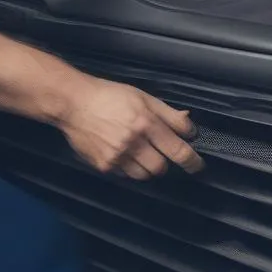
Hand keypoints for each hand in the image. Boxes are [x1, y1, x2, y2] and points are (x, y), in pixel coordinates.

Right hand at [57, 77, 203, 179]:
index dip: (192, 161)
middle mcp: (133, 142)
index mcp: (145, 122)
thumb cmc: (109, 95)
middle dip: (163, 161)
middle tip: (158, 151)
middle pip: (160, 168)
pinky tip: (121, 152)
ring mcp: (117, 157)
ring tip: (138, 151)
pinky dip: (128, 167)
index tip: (197, 166)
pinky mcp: (104, 166)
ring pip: (144, 175)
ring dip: (146, 166)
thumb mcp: (141, 96)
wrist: (73, 103)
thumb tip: (188, 128)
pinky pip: (125, 175)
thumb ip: (167, 113)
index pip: (177, 150)